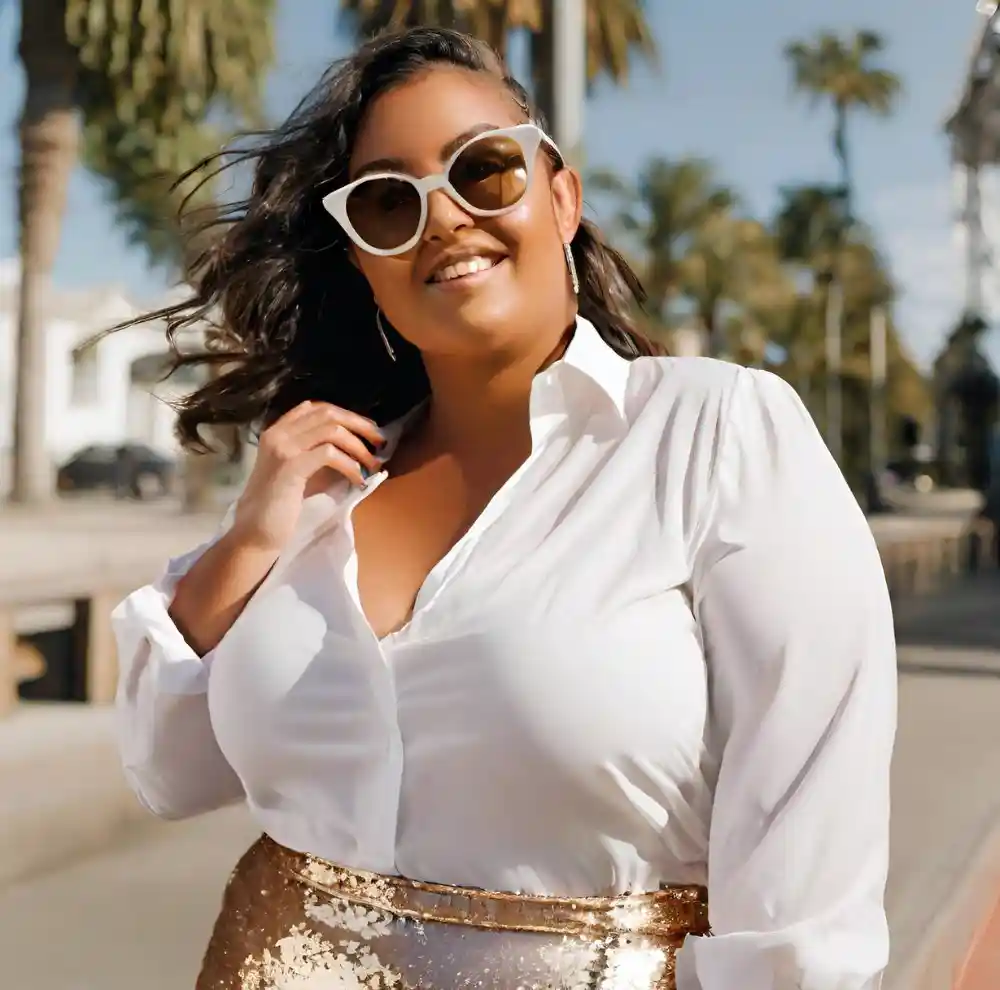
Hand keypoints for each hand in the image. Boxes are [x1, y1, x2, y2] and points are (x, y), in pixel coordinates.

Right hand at [230, 401, 385, 551]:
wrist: (255, 532)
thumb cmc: (280, 506)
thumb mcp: (300, 471)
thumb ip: (317, 452)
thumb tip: (355, 446)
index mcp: (278, 431)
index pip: (316, 408)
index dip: (347, 415)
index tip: (367, 429)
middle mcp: (278, 433)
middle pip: (327, 413)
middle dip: (359, 424)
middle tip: (380, 441)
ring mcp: (282, 447)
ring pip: (332, 430)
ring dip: (359, 446)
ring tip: (372, 464)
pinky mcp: (290, 466)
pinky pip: (330, 454)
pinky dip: (351, 465)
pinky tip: (358, 480)